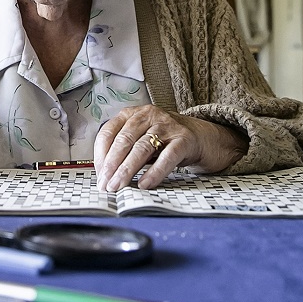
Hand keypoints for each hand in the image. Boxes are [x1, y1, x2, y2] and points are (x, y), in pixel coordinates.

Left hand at [93, 105, 246, 190]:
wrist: (204, 137)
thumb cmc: (167, 142)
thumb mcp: (143, 140)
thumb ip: (126, 151)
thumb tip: (106, 176)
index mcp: (133, 114)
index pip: (109, 132)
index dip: (100, 154)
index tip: (99, 174)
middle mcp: (148, 115)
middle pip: (124, 140)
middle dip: (112, 165)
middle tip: (105, 185)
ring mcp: (167, 125)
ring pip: (142, 148)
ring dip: (127, 170)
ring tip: (119, 186)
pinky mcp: (184, 139)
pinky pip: (167, 156)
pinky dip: (154, 172)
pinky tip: (145, 184)